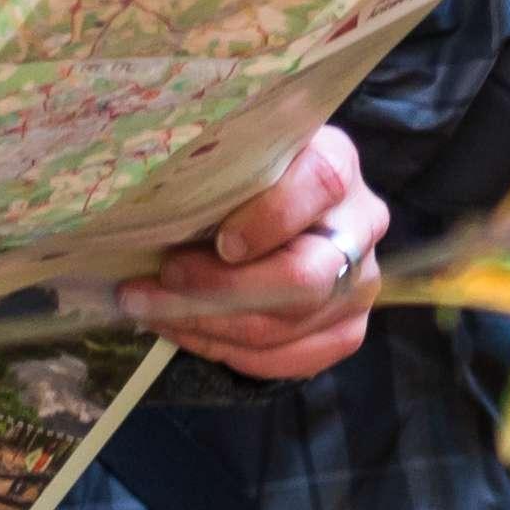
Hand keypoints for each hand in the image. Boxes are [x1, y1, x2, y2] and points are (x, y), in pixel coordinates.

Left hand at [129, 124, 387, 382]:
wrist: (277, 203)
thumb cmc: (243, 172)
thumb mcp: (234, 149)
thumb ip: (216, 163)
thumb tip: (157, 199)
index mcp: (336, 164)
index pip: (321, 184)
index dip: (272, 217)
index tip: (221, 241)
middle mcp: (360, 224)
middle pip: (304, 277)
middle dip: (222, 288)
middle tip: (162, 280)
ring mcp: (359, 284)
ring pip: (286, 326)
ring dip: (208, 325)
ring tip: (149, 308)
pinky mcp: (345, 330)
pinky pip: (289, 359)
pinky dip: (227, 351)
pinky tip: (184, 331)